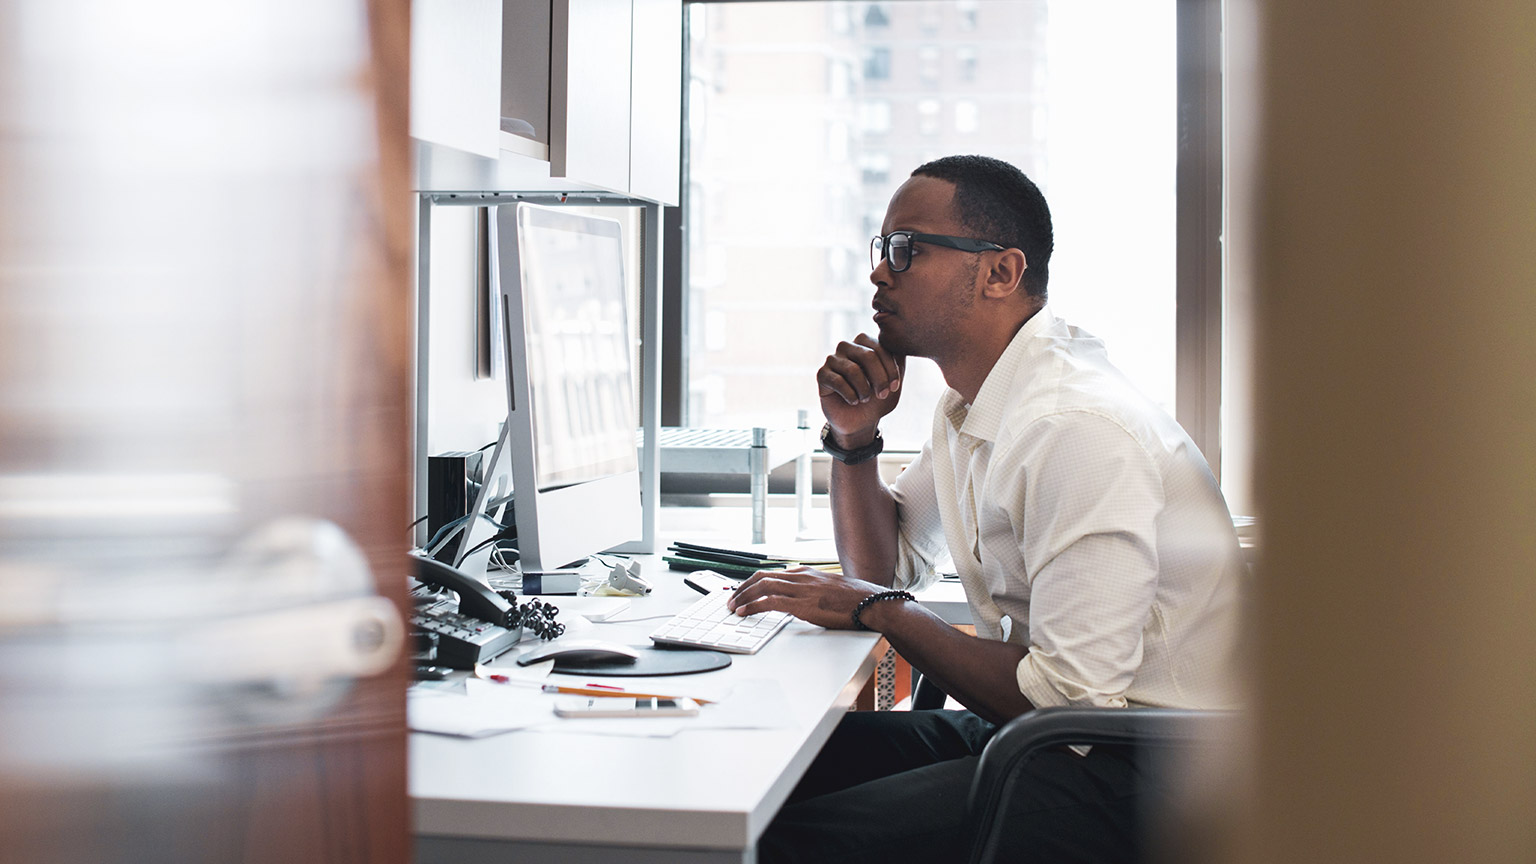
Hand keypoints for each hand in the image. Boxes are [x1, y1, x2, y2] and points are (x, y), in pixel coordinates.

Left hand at [725, 565, 885, 629]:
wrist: (872, 604)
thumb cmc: (856, 601)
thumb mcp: (830, 591)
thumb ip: (813, 593)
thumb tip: (803, 603)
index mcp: (807, 573)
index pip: (773, 574)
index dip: (753, 582)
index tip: (743, 590)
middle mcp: (801, 577)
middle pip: (762, 576)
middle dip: (743, 587)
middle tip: (731, 598)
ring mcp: (801, 589)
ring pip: (762, 586)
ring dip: (743, 596)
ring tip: (732, 606)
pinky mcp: (802, 603)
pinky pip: (770, 602)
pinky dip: (753, 606)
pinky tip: (744, 612)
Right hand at [817, 334, 904, 445]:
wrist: (860, 422)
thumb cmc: (878, 399)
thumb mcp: (895, 380)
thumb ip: (899, 361)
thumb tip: (900, 345)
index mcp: (865, 344)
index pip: (880, 347)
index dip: (890, 368)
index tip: (894, 387)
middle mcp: (848, 347)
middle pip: (867, 356)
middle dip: (879, 379)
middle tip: (882, 395)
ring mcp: (833, 359)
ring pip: (852, 370)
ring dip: (864, 389)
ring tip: (865, 399)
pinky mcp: (822, 374)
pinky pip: (838, 381)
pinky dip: (850, 395)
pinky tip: (853, 402)